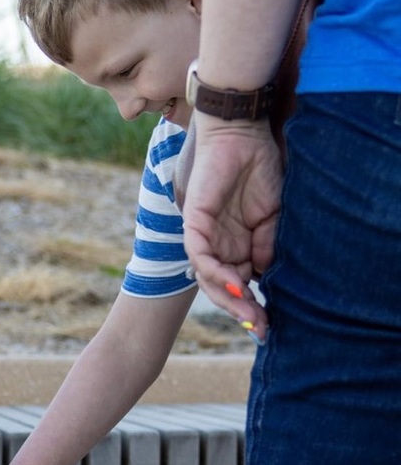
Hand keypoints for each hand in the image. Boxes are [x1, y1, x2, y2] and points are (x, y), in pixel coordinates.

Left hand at [182, 119, 282, 341]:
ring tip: (250, 315)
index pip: (240, 284)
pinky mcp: (193, 224)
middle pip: (223, 289)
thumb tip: (264, 278)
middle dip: (242, 311)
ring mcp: (203, 237)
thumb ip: (266, 246)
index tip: (269, 325)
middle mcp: (217, 246)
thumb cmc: (259, 169)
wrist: (242, 135)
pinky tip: (236, 285)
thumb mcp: (272, 216)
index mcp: (235, 246)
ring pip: (210, 279)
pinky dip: (217, 273)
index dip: (253, 306)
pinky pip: (201, 257)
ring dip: (230, 299)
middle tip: (261, 330)